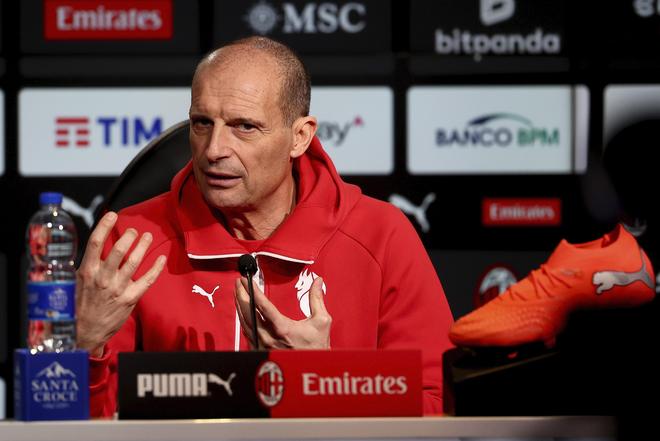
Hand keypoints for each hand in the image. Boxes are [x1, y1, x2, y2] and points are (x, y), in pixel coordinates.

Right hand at [76, 212, 165, 356]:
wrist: (84, 332)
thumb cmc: (80, 305)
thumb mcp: (76, 282)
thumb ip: (87, 265)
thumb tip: (95, 246)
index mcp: (87, 271)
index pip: (95, 243)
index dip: (104, 226)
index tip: (112, 214)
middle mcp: (103, 278)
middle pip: (118, 251)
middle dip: (128, 236)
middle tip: (133, 230)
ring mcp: (117, 288)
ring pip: (133, 262)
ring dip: (142, 247)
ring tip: (148, 236)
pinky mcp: (130, 298)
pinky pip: (147, 280)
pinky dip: (156, 268)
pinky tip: (161, 258)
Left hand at [234, 276, 330, 348]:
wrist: (312, 368)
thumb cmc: (316, 347)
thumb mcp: (321, 321)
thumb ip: (316, 299)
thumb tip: (317, 281)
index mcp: (283, 328)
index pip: (263, 306)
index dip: (253, 291)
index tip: (246, 280)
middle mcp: (269, 337)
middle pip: (248, 313)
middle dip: (241, 295)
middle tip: (238, 283)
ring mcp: (262, 345)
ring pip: (245, 323)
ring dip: (240, 306)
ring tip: (238, 293)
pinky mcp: (260, 350)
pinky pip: (247, 332)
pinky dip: (243, 319)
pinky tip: (243, 312)